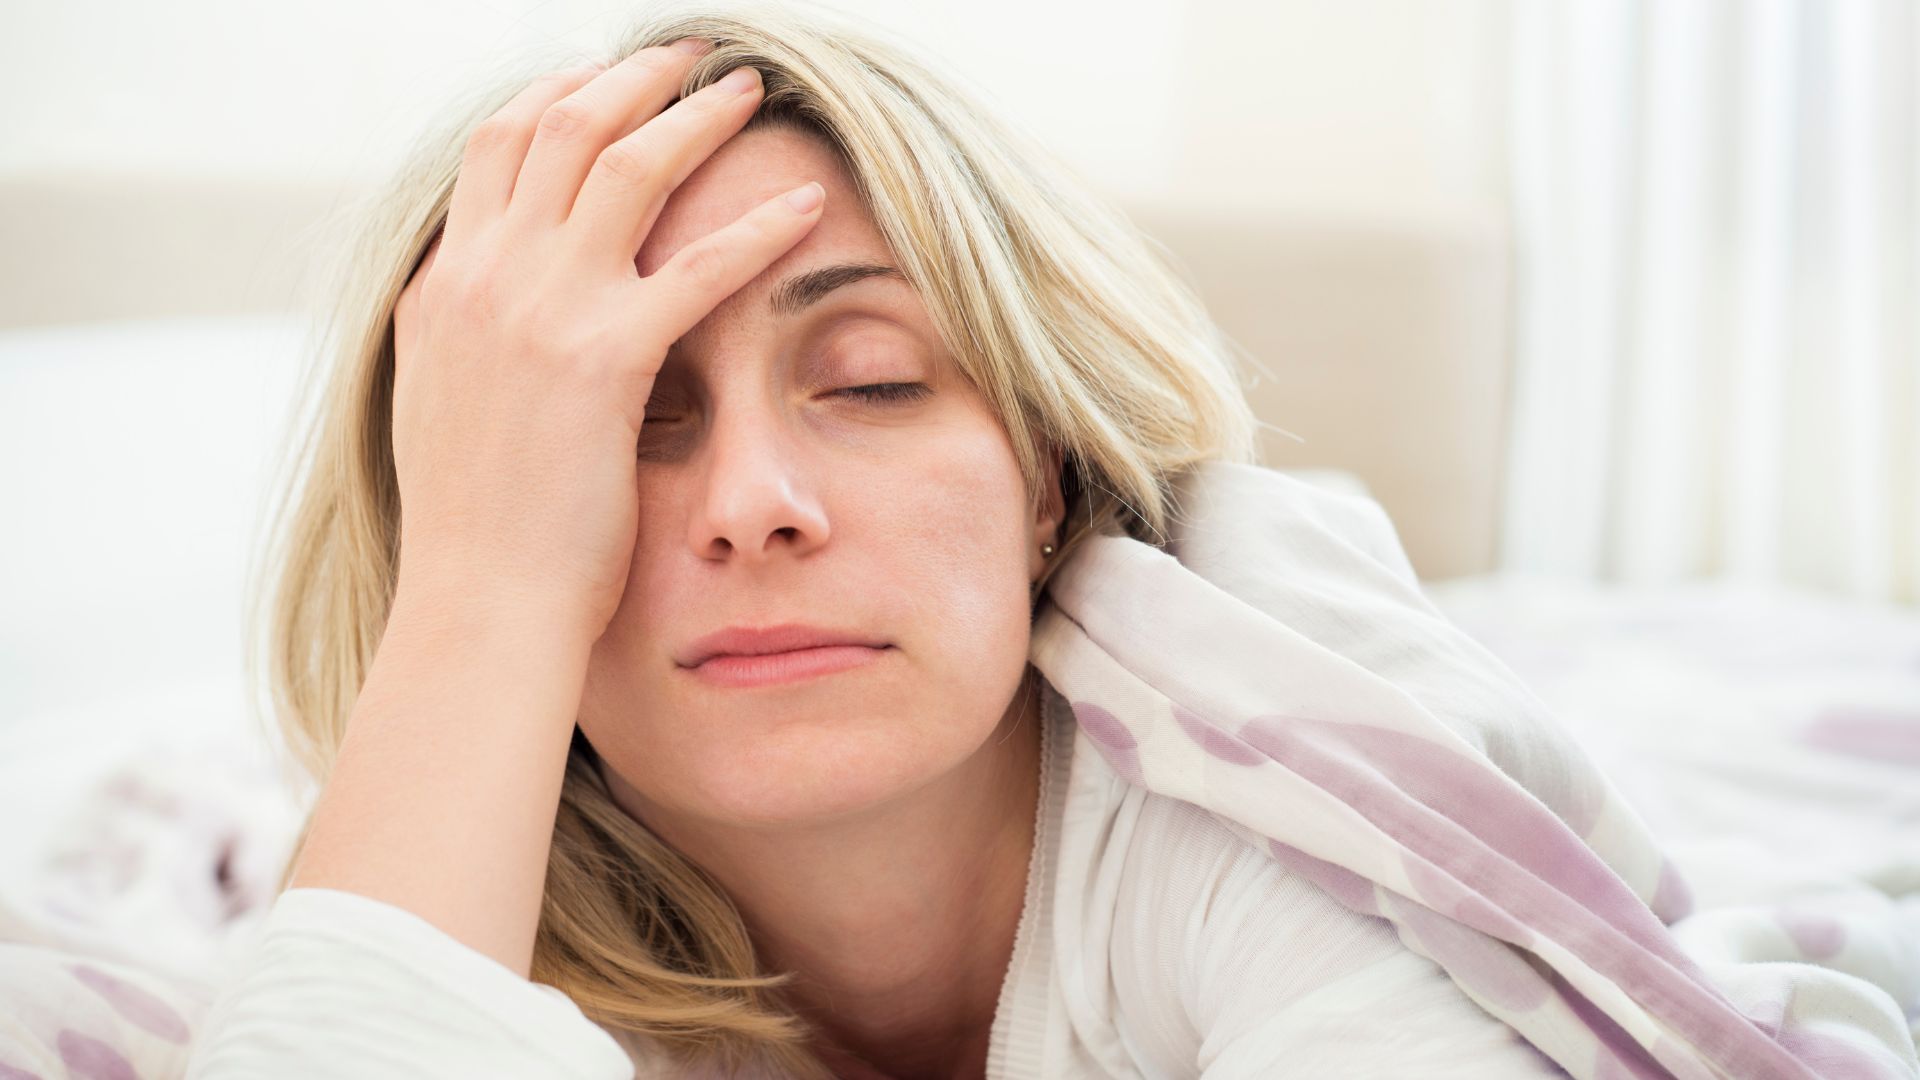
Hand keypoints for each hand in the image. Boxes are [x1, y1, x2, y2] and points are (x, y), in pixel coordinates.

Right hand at [389, 40, 825, 638]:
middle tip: (691, 55)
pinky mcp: (605, 360)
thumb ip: (471, 338)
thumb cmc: (478, 531)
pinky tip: (808, 205)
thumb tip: (492, 311)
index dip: (559, 96)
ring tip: (748, 92)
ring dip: (693, 117)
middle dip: (631, 78)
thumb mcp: (447, 409)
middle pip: (559, 127)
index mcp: (444, 287)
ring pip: (624, 167)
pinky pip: (699, 267)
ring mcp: (540, 311)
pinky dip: (759, 226)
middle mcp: (484, 279)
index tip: (609, 76)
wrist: (478, 604)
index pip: (498, 146)